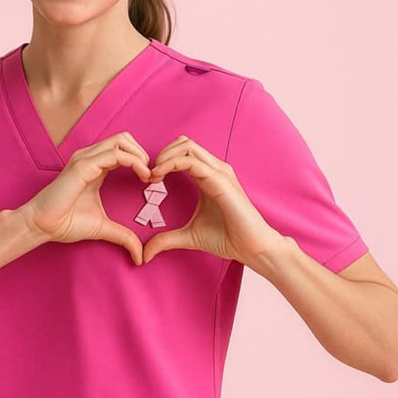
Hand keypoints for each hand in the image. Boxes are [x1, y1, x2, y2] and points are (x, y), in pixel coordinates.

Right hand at [19, 132, 152, 265]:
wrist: (42, 226)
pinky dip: (134, 162)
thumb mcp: (103, 228)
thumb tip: (140, 256)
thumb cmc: (65, 223)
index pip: (123, 149)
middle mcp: (90, 158)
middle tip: (151, 176)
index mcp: (95, 167)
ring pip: (121, 141)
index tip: (151, 181)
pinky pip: (115, 154)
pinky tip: (142, 177)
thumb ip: (123, 236)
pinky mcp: (83, 166)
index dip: (141, 161)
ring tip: (148, 176)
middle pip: (124, 138)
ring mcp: (85, 159)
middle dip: (143, 153)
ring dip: (141, 156)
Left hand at [142, 135, 282, 265]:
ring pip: (186, 146)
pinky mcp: (221, 180)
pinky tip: (159, 177)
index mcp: (208, 176)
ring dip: (164, 156)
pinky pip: (192, 162)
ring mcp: (219, 172)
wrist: (252, 247)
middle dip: (162, 154)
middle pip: (183, 143)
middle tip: (149, 175)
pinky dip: (171, 164)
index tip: (148, 180)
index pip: (182, 152)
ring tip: (152, 175)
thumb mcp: (188, 236)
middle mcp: (214, 169)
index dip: (162, 160)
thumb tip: (145, 254)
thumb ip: (166, 240)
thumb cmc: (228, 238)